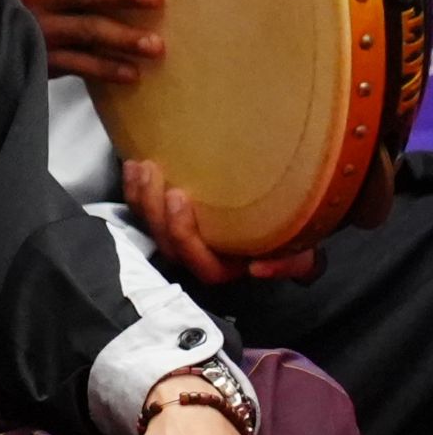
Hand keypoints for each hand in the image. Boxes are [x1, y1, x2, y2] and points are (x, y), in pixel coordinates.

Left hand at [123, 157, 320, 288]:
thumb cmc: (293, 234)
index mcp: (223, 266)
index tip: (180, 197)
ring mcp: (181, 235)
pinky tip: (133, 165)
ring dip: (140, 196)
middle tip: (154, 174)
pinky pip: (144, 208)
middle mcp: (198, 255)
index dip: (182, 233)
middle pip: (166, 242)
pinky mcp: (169, 215)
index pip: (196, 262)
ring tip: (140, 166)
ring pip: (151, 225)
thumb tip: (257, 269)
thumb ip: (289, 265)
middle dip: (154, 209)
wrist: (289, 212)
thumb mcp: (301, 251)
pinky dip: (135, 188)